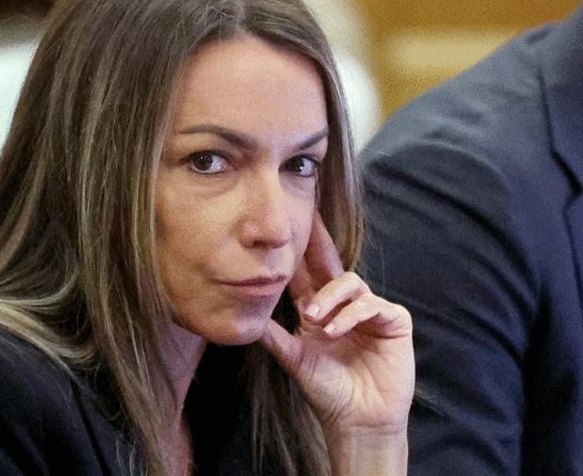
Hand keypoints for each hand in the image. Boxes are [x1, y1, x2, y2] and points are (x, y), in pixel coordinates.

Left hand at [260, 212, 413, 437]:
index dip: (299, 252)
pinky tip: (335, 330)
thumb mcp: (296, 359)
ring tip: (315, 318)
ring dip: (331, 297)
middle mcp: (345, 306)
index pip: (308, 275)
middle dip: (320, 243)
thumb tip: (247, 317)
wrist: (357, 420)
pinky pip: (372, 305)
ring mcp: (371, 311)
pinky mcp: (393, 321)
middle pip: (332, 266)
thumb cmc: (328, 391)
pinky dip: (352, 315)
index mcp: (321, 311)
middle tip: (309, 220)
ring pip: (351, 283)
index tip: (290, 225)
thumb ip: (275, 336)